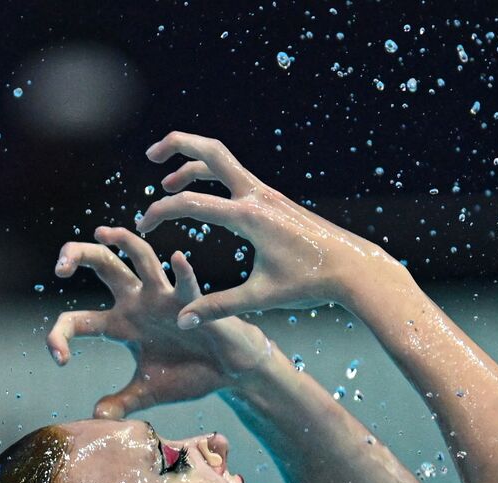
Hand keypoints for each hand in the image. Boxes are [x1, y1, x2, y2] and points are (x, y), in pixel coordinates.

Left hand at [49, 226, 273, 418]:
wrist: (230, 372)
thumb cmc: (191, 374)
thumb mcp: (148, 391)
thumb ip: (122, 402)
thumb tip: (97, 418)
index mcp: (120, 324)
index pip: (77, 320)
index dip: (60, 336)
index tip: (60, 359)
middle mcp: (137, 303)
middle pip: (103, 265)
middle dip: (78, 255)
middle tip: (60, 265)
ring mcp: (164, 298)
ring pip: (140, 258)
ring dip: (124, 242)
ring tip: (104, 233)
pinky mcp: (193, 301)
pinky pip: (186, 282)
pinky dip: (183, 272)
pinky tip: (179, 259)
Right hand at [136, 132, 409, 323]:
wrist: (353, 269)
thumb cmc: (311, 284)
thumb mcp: (262, 297)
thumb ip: (219, 307)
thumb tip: (183, 321)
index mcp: (250, 217)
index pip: (191, 203)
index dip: (160, 212)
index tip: (143, 226)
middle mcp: (258, 196)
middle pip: (211, 151)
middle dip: (178, 145)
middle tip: (152, 154)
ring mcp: (268, 195)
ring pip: (223, 161)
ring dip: (193, 164)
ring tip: (169, 181)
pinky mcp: (275, 201)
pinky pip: (237, 178)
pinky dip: (214, 177)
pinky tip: (206, 198)